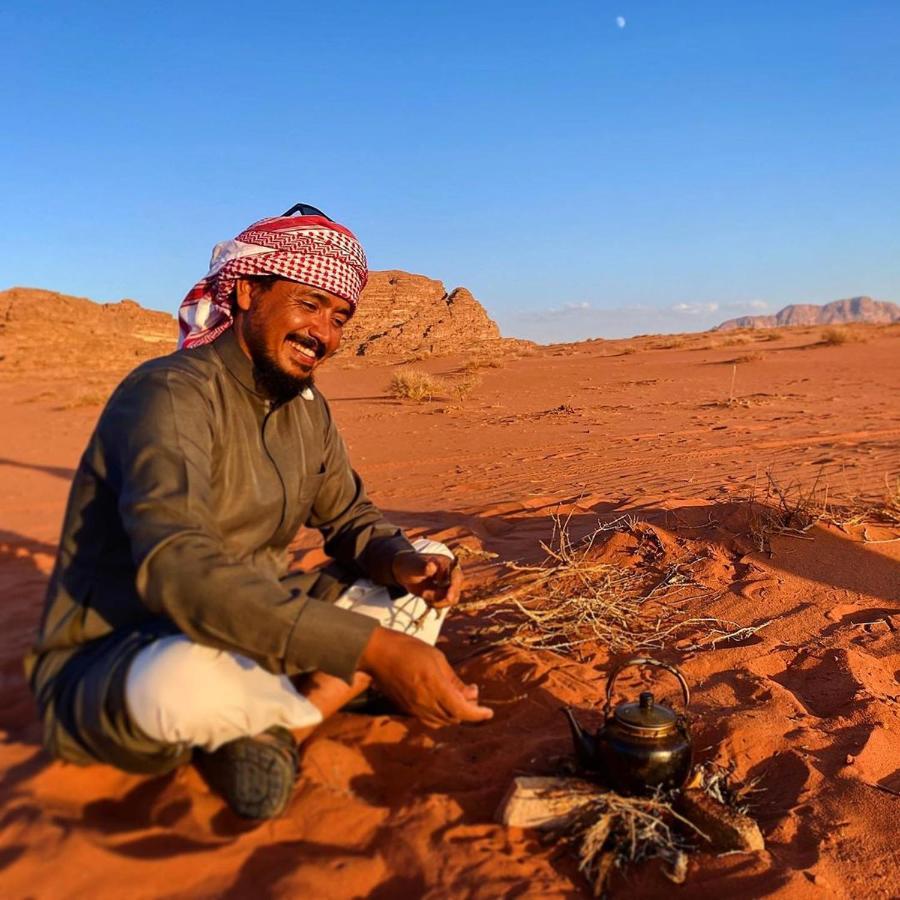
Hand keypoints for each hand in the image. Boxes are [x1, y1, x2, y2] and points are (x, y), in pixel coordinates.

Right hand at [358, 627, 492, 726]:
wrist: (377, 653)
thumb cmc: (409, 649)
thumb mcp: (437, 658)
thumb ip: (454, 679)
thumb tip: (472, 693)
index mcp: (434, 687)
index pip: (462, 711)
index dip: (478, 714)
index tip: (490, 712)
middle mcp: (424, 702)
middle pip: (454, 718)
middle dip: (468, 710)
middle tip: (472, 692)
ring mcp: (414, 708)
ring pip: (442, 721)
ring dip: (455, 713)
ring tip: (459, 695)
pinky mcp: (406, 709)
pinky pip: (429, 719)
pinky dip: (441, 713)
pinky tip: (443, 699)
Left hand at [392, 551, 462, 608]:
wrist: (406, 574)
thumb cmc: (410, 567)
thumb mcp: (415, 567)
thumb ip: (423, 568)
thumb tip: (431, 566)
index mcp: (446, 563)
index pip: (456, 576)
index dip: (454, 588)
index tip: (448, 598)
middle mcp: (451, 574)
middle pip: (456, 589)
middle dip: (445, 598)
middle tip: (428, 598)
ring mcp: (449, 584)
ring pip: (452, 599)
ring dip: (439, 601)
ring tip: (424, 596)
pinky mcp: (444, 592)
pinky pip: (445, 602)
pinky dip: (436, 603)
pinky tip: (425, 598)